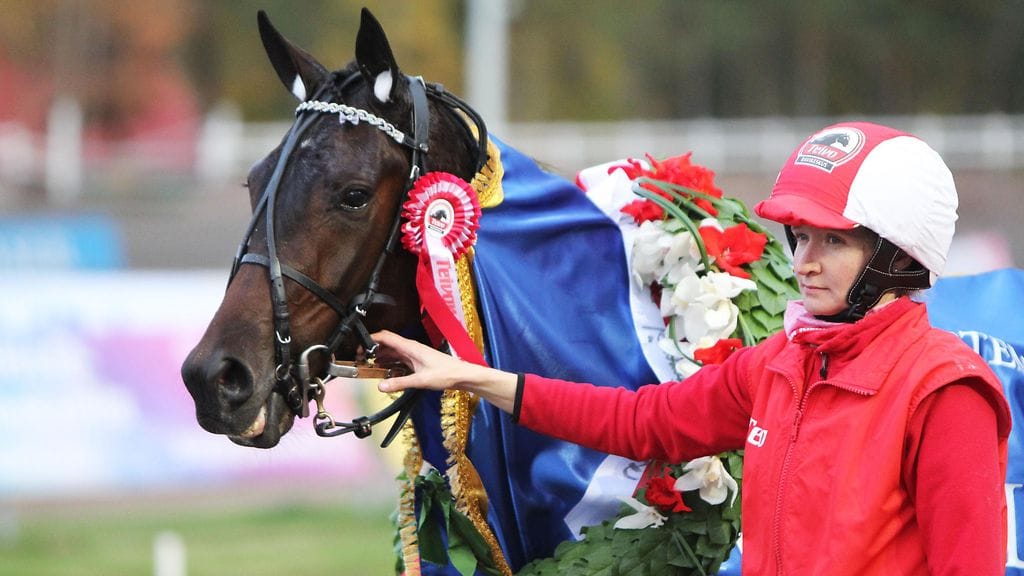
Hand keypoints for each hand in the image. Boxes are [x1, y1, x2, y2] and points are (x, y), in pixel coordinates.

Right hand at [370, 330, 518, 412]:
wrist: (462, 375)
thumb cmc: (446, 374)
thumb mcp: (420, 381)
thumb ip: (400, 383)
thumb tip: (381, 386)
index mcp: (410, 347)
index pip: (386, 336)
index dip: (370, 339)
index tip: (359, 348)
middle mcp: (410, 348)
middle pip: (386, 343)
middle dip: (372, 350)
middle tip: (360, 360)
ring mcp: (413, 354)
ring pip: (391, 352)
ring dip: (380, 357)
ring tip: (368, 366)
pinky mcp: (416, 361)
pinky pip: (398, 359)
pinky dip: (389, 363)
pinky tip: (385, 371)